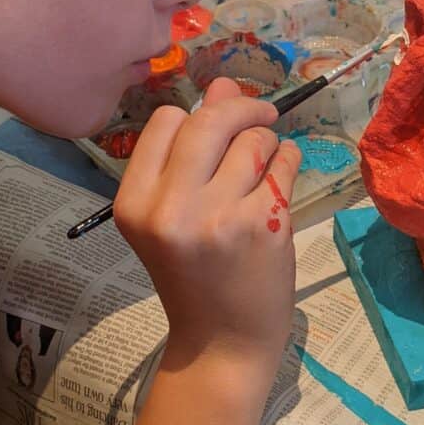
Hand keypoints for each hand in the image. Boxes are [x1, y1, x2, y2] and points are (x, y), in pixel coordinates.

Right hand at [114, 78, 300, 373]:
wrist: (221, 342)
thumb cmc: (193, 272)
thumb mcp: (175, 211)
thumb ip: (192, 147)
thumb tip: (221, 82)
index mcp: (134, 202)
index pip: (167, 121)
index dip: (197, 116)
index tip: (219, 123)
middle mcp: (170, 207)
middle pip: (211, 119)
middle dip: (243, 106)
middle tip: (263, 113)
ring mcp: (219, 216)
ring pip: (254, 138)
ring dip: (269, 139)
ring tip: (269, 160)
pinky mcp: (263, 225)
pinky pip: (284, 163)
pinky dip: (288, 158)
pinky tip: (283, 171)